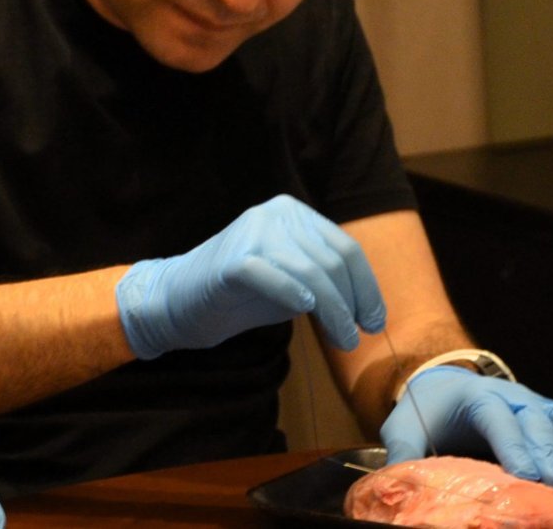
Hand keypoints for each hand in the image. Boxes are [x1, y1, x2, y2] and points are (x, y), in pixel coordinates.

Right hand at [116, 194, 385, 358]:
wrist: (177, 302)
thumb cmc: (240, 296)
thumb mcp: (292, 284)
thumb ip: (325, 284)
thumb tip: (369, 309)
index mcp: (295, 213)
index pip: (345, 249)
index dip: (366, 287)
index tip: (375, 320)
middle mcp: (277, 214)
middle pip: (333, 261)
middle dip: (353, 303)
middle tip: (359, 336)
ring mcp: (253, 231)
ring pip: (311, 272)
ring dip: (333, 311)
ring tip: (343, 339)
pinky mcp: (232, 259)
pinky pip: (273, 277)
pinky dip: (292, 294)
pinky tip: (305, 311)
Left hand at [381, 367, 552, 487]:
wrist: (443, 386)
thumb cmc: (427, 413)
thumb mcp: (405, 430)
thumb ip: (403, 455)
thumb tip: (393, 484)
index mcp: (476, 397)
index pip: (497, 417)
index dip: (513, 444)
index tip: (525, 474)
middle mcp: (512, 396)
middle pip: (535, 418)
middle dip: (548, 451)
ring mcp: (536, 404)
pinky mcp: (551, 415)